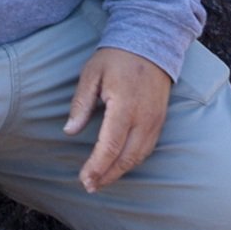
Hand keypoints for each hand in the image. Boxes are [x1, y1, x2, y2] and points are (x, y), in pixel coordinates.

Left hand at [63, 47, 173, 192]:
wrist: (151, 43)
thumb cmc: (116, 58)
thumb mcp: (92, 74)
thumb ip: (81, 104)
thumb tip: (70, 131)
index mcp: (124, 106)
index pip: (110, 146)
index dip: (96, 167)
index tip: (84, 179)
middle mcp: (143, 118)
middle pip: (126, 158)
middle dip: (107, 175)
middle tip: (89, 186)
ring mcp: (155, 121)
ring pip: (138, 156)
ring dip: (120, 172)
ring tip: (101, 181)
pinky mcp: (160, 121)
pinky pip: (147, 148)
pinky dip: (132, 161)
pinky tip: (119, 166)